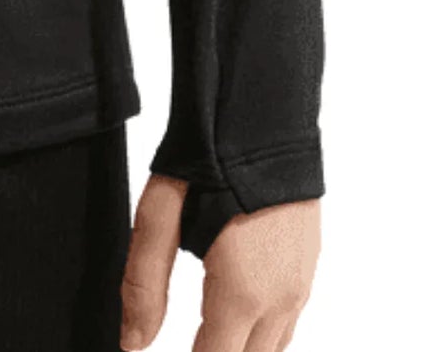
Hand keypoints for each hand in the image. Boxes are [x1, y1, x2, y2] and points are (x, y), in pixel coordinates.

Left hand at [120, 174, 319, 351]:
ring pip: (271, 351)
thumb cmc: (208, 157)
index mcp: (242, 295)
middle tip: (185, 346)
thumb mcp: (160, 215)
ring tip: (202, 341)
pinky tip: (230, 323)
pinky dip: (258, 337)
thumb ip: (144, 283)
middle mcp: (281, 302)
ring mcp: (301, 288)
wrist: (265, 113)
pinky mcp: (309, 270)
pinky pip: (285, 326)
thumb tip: (132, 344)